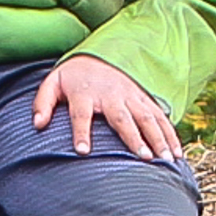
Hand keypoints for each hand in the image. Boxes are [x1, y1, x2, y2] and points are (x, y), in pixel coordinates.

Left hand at [33, 56, 182, 160]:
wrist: (98, 56)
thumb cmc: (72, 78)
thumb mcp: (52, 84)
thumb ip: (43, 103)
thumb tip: (38, 124)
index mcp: (84, 93)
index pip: (81, 114)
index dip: (81, 132)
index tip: (83, 151)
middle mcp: (111, 95)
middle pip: (123, 118)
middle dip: (134, 137)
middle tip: (144, 158)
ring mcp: (131, 97)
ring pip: (146, 118)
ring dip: (158, 138)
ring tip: (165, 159)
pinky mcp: (144, 100)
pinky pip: (160, 118)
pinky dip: (171, 134)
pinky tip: (177, 154)